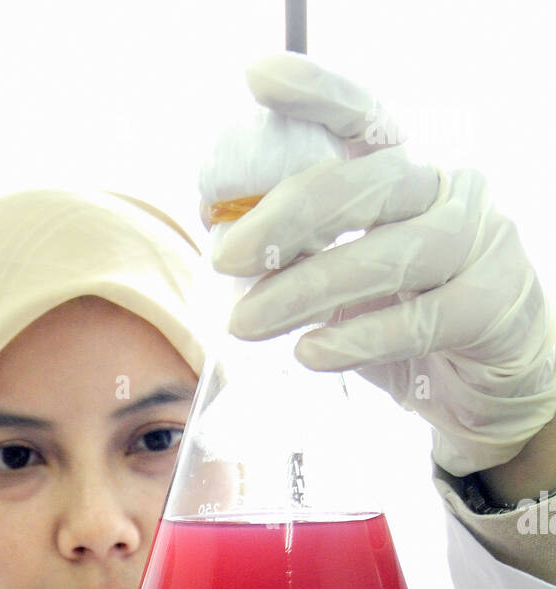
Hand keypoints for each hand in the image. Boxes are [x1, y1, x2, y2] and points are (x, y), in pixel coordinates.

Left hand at [208, 52, 555, 477]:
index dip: (312, 94)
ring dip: (304, 290)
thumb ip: (300, 258)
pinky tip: (310, 352)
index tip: (256, 77)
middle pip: (366, 183)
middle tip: (222, 257)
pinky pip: (417, 318)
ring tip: (243, 324)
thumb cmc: (404, 323)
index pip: (360, 116)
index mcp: (406, 169)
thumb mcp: (345, 284)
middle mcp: (448, 187)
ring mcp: (479, 240)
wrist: (485, 384)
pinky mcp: (492, 302)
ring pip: (387, 254)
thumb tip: (223, 246)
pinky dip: (356, 337)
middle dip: (284, 218)